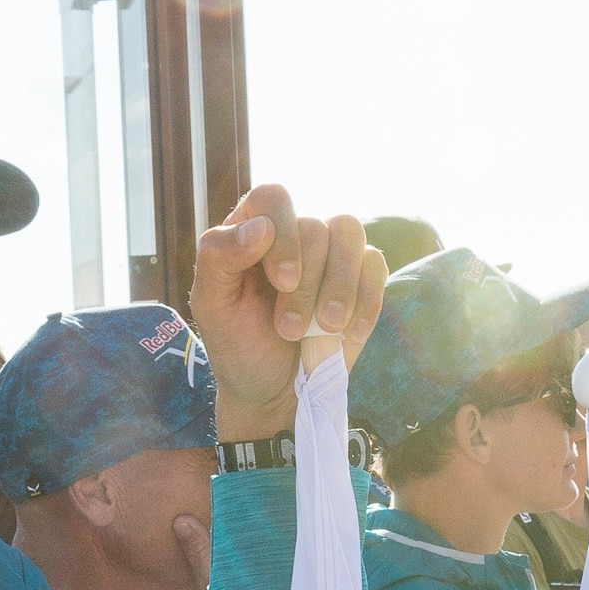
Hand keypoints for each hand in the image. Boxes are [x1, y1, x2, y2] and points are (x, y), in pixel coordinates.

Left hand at [192, 187, 383, 443]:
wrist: (275, 391)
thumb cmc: (238, 344)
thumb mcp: (212, 306)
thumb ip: (219, 258)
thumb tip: (261, 226)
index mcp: (252, 229)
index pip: (273, 198)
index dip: (284, 235)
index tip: (283, 281)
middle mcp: (294, 232)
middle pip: (316, 226)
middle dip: (307, 284)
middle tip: (289, 329)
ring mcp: (331, 253)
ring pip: (350, 234)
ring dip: (340, 286)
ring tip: (325, 329)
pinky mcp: (362, 278)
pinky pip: (376, 267)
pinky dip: (365, 302)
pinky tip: (345, 334)